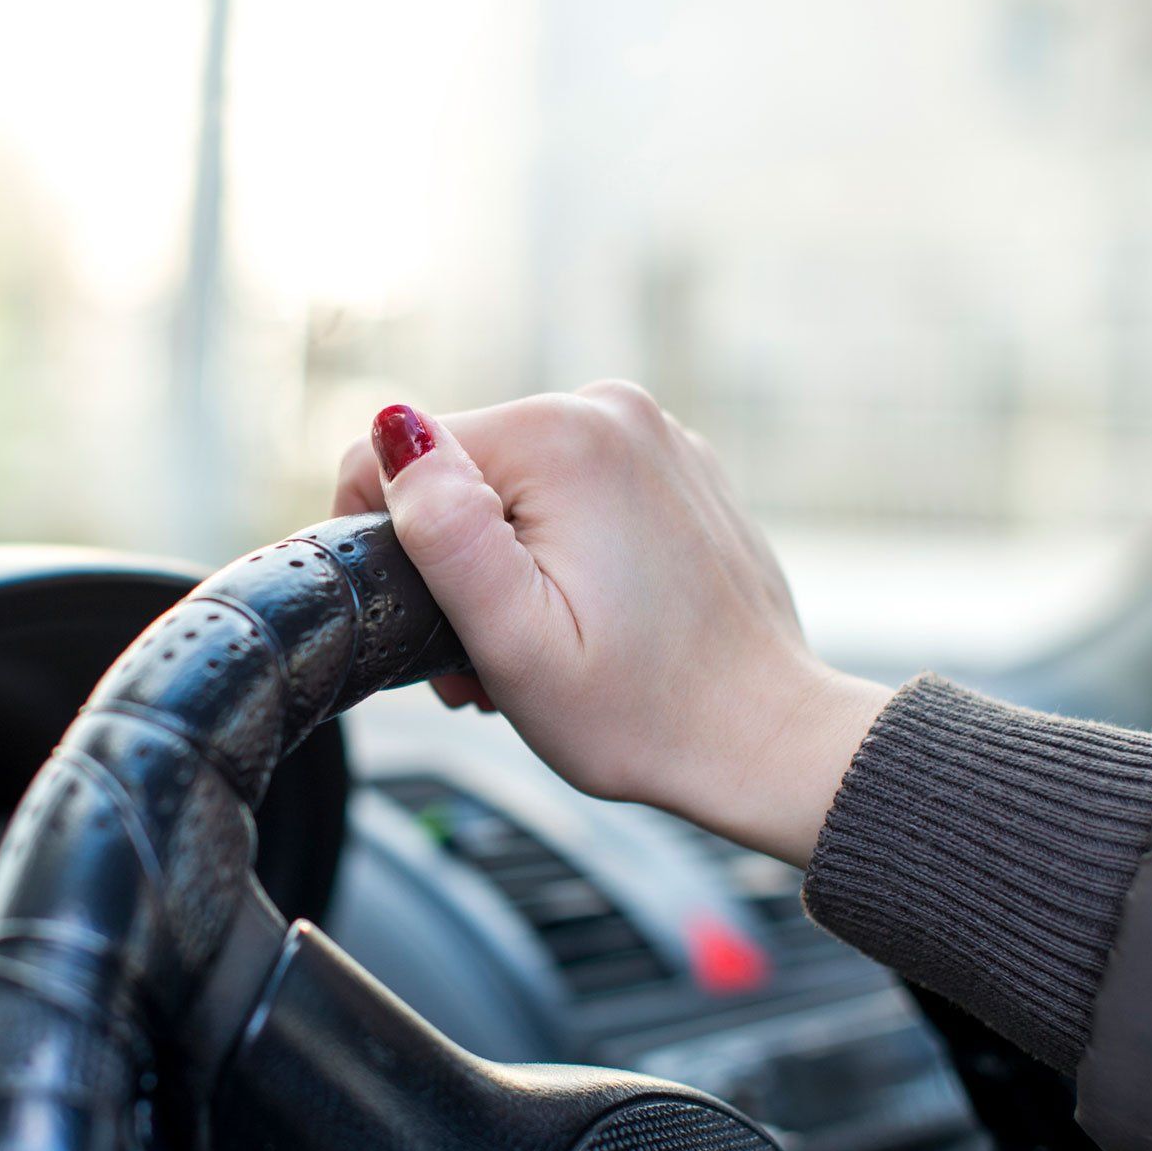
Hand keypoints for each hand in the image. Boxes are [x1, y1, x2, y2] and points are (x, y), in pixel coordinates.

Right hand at [332, 383, 889, 865]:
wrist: (768, 740)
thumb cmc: (643, 713)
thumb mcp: (515, 644)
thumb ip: (445, 531)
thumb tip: (394, 430)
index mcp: (559, 437)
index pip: (398, 451)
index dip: (383, 540)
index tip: (424, 622)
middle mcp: (609, 410)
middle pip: (460, 468)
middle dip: (453, 560)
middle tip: (487, 659)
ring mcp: (651, 434)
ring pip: (513, 482)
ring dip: (505, 562)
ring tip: (542, 648)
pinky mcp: (673, 468)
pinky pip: (573, 489)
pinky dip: (560, 549)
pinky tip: (589, 618)